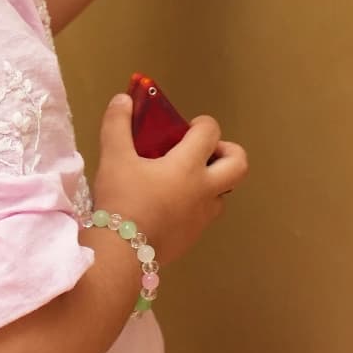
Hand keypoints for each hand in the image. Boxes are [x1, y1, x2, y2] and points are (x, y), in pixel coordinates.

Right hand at [93, 94, 248, 268]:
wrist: (122, 253)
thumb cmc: (122, 200)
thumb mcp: (114, 158)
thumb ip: (117, 125)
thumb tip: (123, 99)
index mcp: (189, 166)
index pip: (210, 132)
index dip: (202, 124)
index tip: (187, 128)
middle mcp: (204, 189)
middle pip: (239, 164)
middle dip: (227, 151)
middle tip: (202, 153)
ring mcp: (203, 216)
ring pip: (224, 193)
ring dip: (212, 181)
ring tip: (183, 180)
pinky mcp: (194, 237)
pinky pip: (206, 215)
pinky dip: (197, 204)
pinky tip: (170, 205)